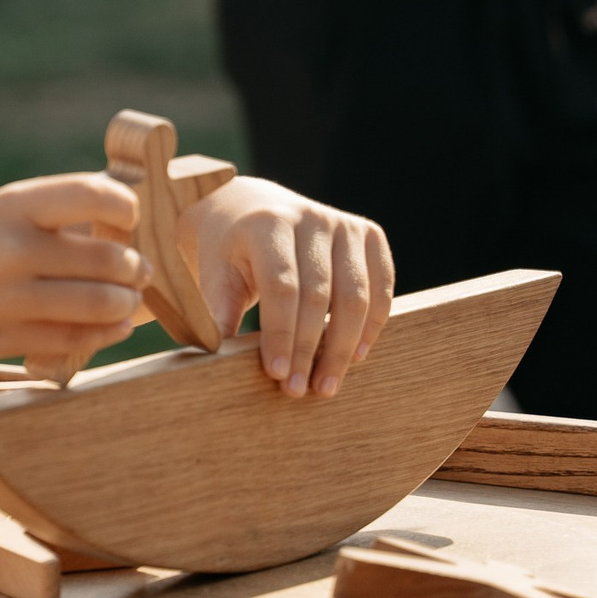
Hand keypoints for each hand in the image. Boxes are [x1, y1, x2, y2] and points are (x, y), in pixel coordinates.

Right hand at [0, 174, 148, 377]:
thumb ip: (55, 223)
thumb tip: (127, 245)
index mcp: (11, 205)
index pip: (93, 195)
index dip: (125, 209)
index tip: (129, 220)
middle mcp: (9, 248)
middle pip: (106, 261)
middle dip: (134, 269)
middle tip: (139, 272)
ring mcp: (2, 298)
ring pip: (96, 306)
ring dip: (124, 305)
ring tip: (126, 301)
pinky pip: (69, 340)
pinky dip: (102, 334)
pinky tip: (109, 327)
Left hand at [182, 177, 394, 397]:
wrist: (252, 209)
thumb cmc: (229, 251)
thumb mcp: (215, 275)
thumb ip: (219, 313)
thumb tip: (217, 361)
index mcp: (268, 223)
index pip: (281, 287)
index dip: (281, 334)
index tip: (278, 373)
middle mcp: (311, 218)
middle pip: (320, 295)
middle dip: (311, 349)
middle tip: (301, 389)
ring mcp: (344, 224)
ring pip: (356, 295)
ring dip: (345, 346)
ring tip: (328, 383)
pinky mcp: (369, 234)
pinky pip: (382, 286)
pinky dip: (373, 324)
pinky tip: (357, 355)